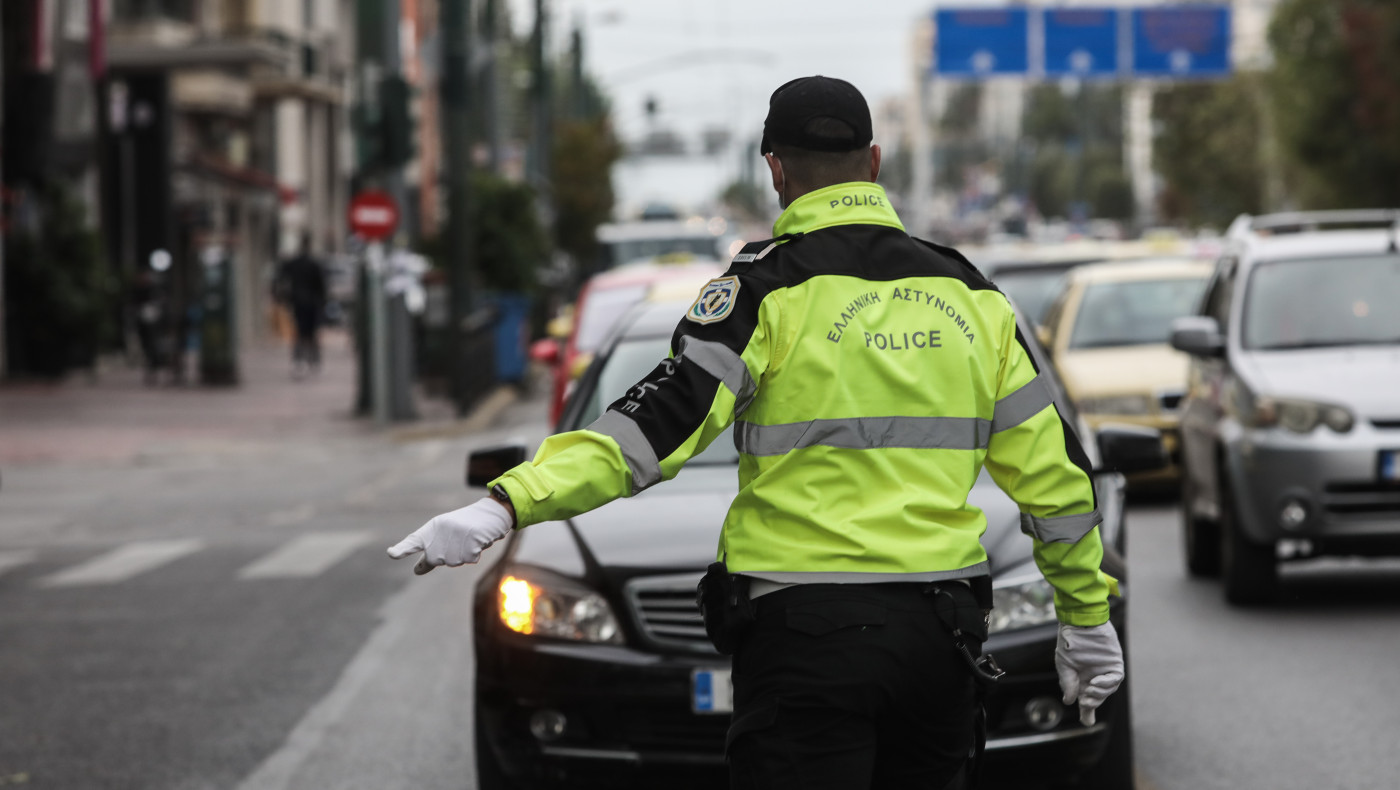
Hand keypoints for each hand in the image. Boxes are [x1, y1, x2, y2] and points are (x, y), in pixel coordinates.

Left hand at [387, 498, 513, 574]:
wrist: (491, 514)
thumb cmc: (465, 526)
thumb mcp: (445, 534)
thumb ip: (431, 551)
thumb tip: (417, 570)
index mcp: (432, 528)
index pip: (414, 541)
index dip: (403, 549)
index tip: (391, 554)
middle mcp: (441, 533)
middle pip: (435, 560)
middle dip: (447, 555)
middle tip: (458, 539)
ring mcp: (456, 538)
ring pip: (454, 561)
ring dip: (463, 554)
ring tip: (469, 538)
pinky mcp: (470, 542)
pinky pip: (470, 558)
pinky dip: (476, 552)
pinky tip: (478, 540)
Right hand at [1054, 621, 1123, 725]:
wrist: (1080, 623)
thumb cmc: (1070, 642)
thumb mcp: (1064, 665)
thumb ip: (1068, 683)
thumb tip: (1069, 701)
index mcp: (1081, 678)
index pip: (1085, 699)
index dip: (1087, 712)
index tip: (1087, 722)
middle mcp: (1094, 676)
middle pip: (1097, 697)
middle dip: (1091, 704)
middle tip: (1085, 704)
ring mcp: (1105, 670)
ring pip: (1107, 690)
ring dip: (1099, 694)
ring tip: (1089, 691)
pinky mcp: (1114, 663)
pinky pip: (1115, 679)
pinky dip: (1107, 684)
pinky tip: (1096, 683)